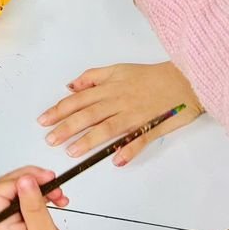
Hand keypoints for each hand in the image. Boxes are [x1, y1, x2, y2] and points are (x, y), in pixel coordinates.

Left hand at [0, 167, 67, 229]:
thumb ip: (33, 206)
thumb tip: (25, 180)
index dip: (20, 179)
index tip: (42, 178)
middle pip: (8, 190)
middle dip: (32, 182)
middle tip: (51, 182)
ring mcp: (8, 228)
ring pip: (18, 196)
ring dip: (39, 190)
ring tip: (58, 196)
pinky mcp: (19, 229)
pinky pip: (25, 206)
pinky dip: (40, 200)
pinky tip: (54, 203)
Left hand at [39, 62, 203, 164]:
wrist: (184, 80)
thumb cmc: (149, 75)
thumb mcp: (118, 69)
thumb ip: (93, 77)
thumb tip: (71, 86)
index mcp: (110, 88)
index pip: (79, 99)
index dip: (60, 110)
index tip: (44, 120)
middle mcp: (119, 101)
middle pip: (89, 114)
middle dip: (68, 127)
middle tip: (50, 139)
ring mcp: (136, 115)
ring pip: (109, 128)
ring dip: (90, 140)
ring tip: (72, 152)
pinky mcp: (153, 127)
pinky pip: (140, 139)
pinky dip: (129, 150)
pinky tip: (117, 160)